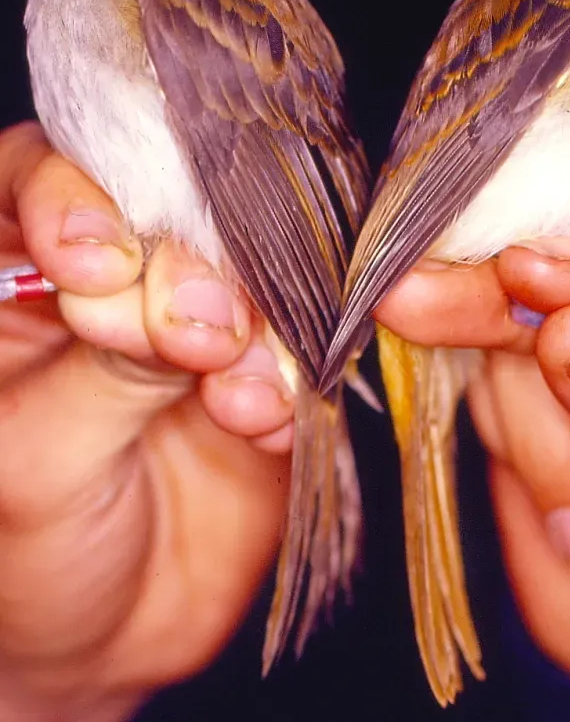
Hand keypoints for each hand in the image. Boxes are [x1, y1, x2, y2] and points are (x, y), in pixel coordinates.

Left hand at [0, 123, 294, 721]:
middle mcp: (117, 275)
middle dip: (187, 270)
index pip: (43, 173)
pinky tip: (265, 424)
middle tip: (197, 336)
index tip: (103, 263)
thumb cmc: (19, 549)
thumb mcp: (31, 461)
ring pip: (249, 272)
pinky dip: (294, 380)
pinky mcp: (265, 367)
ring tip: (236, 399)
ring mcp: (200, 317)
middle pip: (167, 213)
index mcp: (22, 270)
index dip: (78, 196)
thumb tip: (188, 304)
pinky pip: (301, 347)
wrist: (102, 636)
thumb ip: (102, 373)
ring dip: (256, 328)